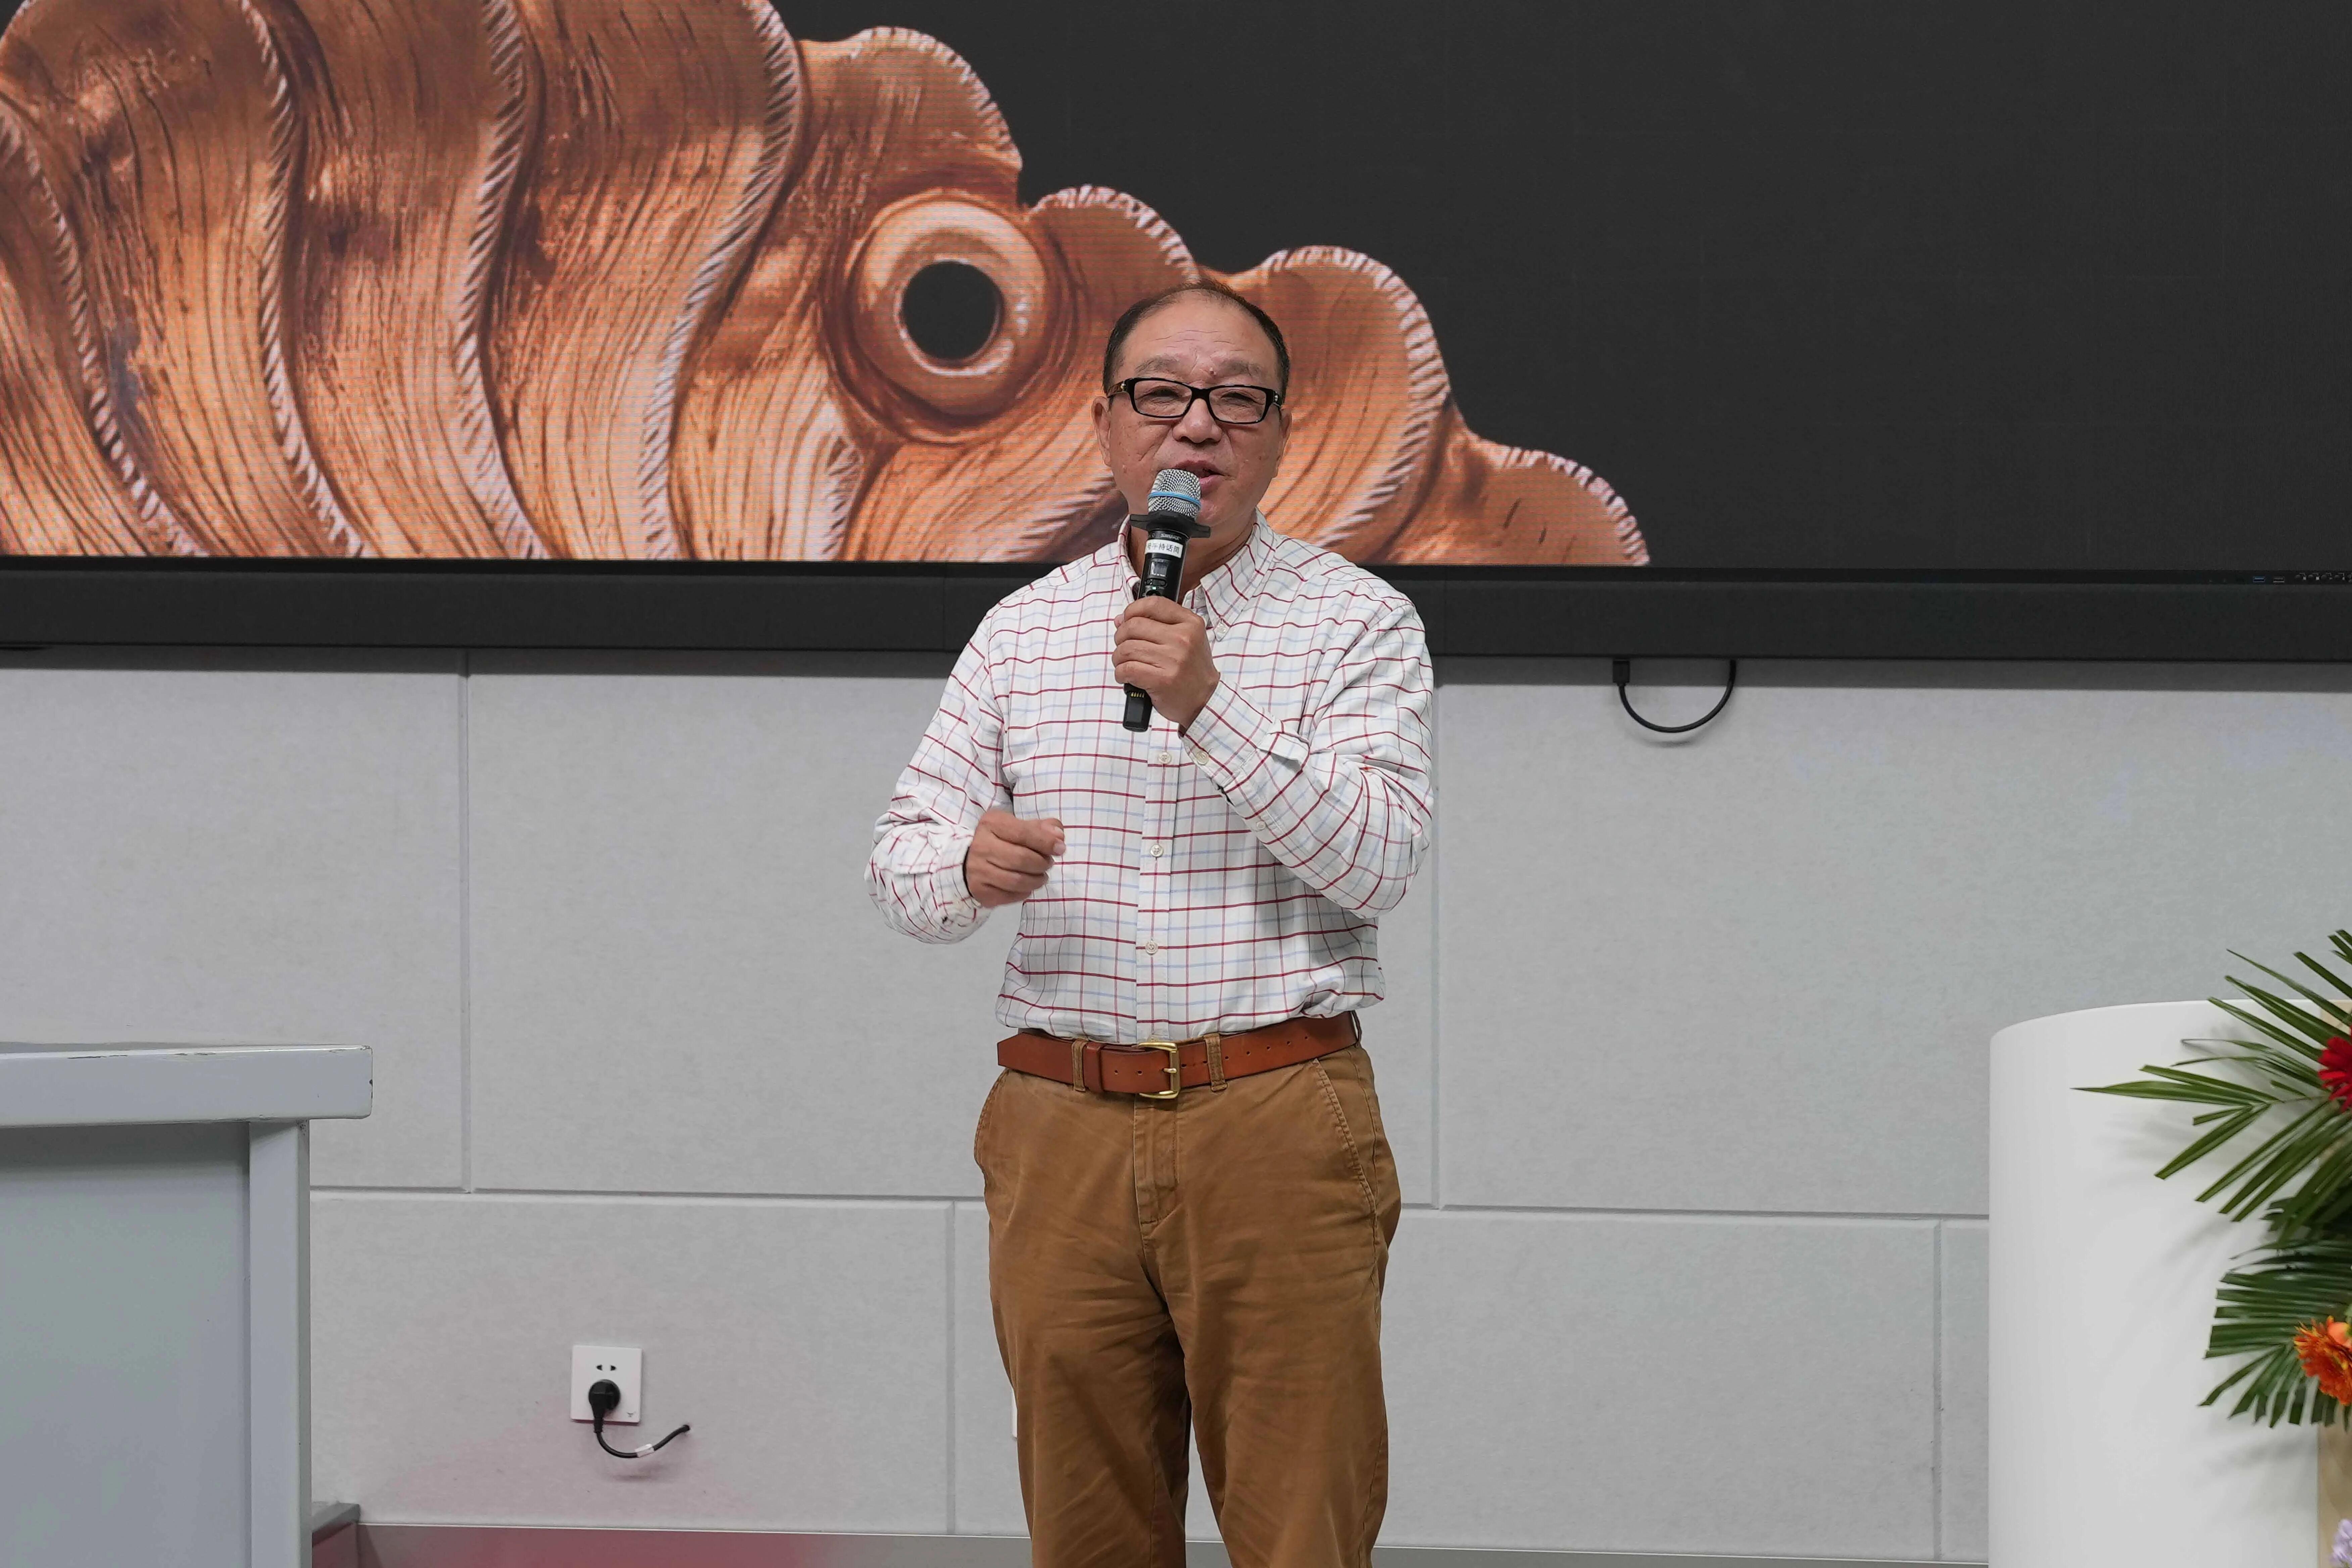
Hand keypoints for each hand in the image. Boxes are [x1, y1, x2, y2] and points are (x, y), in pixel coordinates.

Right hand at [963, 809, 1063, 907]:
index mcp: (991, 824)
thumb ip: (1041, 827)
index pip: (1023, 833)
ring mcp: (977, 870)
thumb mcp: (1018, 825)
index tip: (1060, 849)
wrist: (969, 859)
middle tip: (1048, 864)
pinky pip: (1010, 896)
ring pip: (1017, 881)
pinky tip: (1027, 886)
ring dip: (1037, 880)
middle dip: (1042, 863)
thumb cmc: (1001, 840)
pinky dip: (1024, 892)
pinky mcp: (979, 890)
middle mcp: (980, 846)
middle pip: (1021, 859)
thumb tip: (1059, 836)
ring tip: (1041, 876)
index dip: (1046, 842)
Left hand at [1114, 597, 1218, 729]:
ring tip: (1126, 663)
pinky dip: (1121, 673)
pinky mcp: (1162, 680)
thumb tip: (1121, 619)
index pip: (1153, 604)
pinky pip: (1127, 669)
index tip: (1126, 619)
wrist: (1205, 700)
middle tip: (1124, 646)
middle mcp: (1183, 639)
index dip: (1133, 609)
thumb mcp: (1186, 639)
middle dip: (1121, 637)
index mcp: (1190, 623)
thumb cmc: (1191, 669)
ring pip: (1127, 649)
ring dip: (1119, 657)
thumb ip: (1157, 625)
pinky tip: (1127, 676)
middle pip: (1134, 626)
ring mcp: (1173, 659)